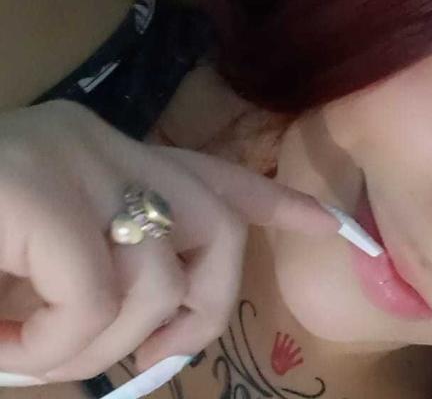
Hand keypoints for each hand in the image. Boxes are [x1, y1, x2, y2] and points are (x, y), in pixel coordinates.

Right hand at [0, 100, 337, 380]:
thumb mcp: (47, 272)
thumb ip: (108, 282)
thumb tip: (162, 332)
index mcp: (108, 157)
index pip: (212, 175)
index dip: (275, 201)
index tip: (328, 223)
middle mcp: (100, 142)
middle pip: (216, 228)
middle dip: (199, 310)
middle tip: (145, 359)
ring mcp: (69, 158)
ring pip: (157, 276)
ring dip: (104, 348)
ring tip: (39, 357)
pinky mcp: (34, 189)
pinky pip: (94, 297)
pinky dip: (60, 348)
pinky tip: (9, 346)